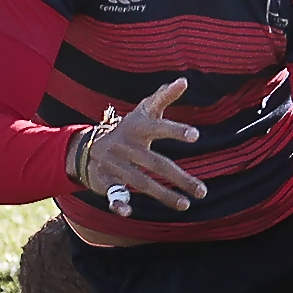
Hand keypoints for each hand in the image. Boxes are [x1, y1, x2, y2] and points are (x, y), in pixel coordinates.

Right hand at [80, 78, 203, 212]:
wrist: (90, 146)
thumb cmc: (129, 129)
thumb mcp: (144, 112)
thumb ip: (163, 97)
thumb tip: (184, 80)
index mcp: (137, 127)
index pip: (159, 127)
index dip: (175, 130)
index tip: (196, 135)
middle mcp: (126, 146)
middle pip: (156, 163)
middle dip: (179, 178)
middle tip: (202, 191)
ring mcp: (115, 164)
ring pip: (140, 181)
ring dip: (163, 195)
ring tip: (185, 204)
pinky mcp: (106, 180)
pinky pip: (113, 193)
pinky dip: (118, 202)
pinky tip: (128, 212)